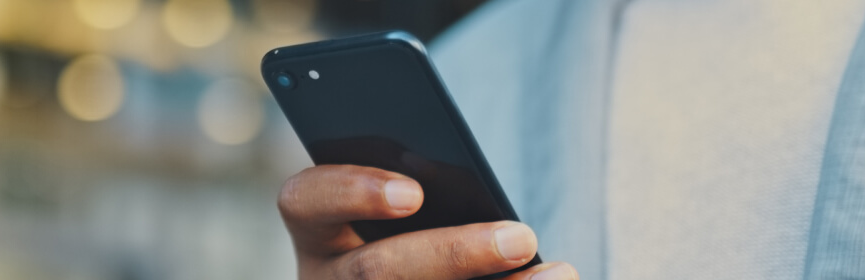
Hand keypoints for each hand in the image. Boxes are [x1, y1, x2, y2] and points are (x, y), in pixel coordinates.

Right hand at [278, 164, 578, 278]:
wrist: (419, 271)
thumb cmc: (419, 233)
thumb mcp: (409, 211)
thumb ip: (427, 192)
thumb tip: (483, 206)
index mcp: (317, 233)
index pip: (304, 200)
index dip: (352, 192)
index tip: (415, 194)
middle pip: (373, 273)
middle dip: (452, 255)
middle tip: (522, 236)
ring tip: (560, 273)